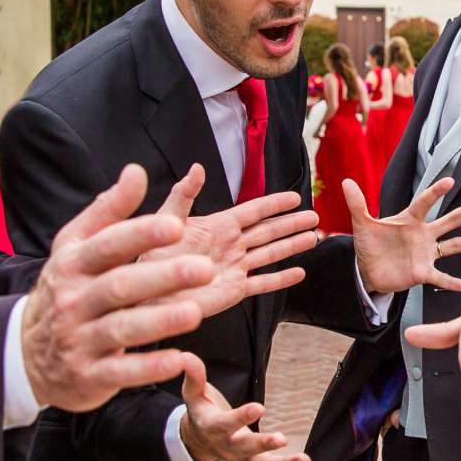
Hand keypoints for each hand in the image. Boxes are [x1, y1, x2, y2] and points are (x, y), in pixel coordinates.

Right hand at [23, 165, 217, 412]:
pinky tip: (178, 359)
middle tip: (205, 268)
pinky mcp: (89, 375)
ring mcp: (79, 340)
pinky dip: (148, 368)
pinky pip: (121, 373)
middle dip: (162, 277)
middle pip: (120, 286)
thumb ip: (108, 211)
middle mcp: (74, 300)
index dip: (140, 235)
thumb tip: (136, 171)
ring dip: (159, 321)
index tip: (176, 225)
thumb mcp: (75, 247)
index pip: (108, 245)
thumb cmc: (67, 290)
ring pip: (121, 329)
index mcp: (74, 264)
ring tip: (195, 312)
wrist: (25, 354)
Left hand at [150, 164, 322, 319]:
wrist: (146, 291)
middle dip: (291, 224)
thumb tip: (197, 168)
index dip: (274, 204)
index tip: (295, 197)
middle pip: (269, 231)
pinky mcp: (234, 290)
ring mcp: (234, 267)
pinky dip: (281, 279)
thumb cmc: (150, 255)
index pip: (254, 211)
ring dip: (292, 246)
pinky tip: (299, 273)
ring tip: (314, 238)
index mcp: (218, 225)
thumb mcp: (165, 219)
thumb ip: (183, 195)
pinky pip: (262, 283)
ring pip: (271, 254)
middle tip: (314, 217)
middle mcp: (230, 244)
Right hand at [177, 364, 322, 460]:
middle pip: (246, 450)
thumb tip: (185, 356)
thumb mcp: (194, 394)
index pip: (226, 425)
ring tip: (306, 460)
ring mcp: (244, 460)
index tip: (259, 407)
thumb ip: (194, 376)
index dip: (241, 417)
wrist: (200, 441)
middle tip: (281, 439)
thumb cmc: (201, 412)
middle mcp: (229, 449)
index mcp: (214, 429)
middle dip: (263, 445)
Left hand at [347, 177, 460, 296]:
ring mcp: (425, 254)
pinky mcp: (422, 272)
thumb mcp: (362, 224)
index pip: (424, 203)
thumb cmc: (370, 243)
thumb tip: (346, 181)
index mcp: (410, 220)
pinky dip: (451, 282)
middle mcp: (423, 234)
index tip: (449, 181)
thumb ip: (357, 204)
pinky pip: (440, 277)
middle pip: (448, 221)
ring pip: (451, 246)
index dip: (435, 192)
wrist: (369, 270)